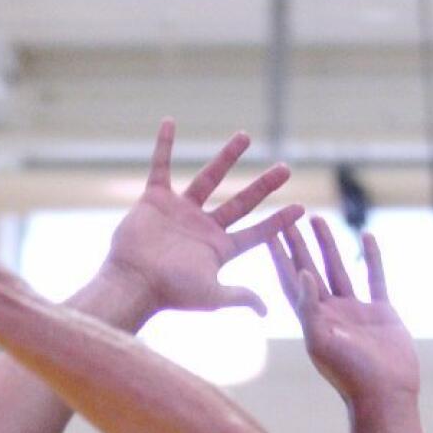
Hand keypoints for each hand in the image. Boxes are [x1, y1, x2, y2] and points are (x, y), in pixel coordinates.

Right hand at [103, 121, 301, 317]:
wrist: (133, 282)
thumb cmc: (170, 292)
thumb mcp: (211, 296)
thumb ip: (239, 296)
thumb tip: (268, 311)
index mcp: (219, 249)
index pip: (256, 232)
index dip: (278, 221)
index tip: (300, 208)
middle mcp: (203, 228)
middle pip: (241, 202)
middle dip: (263, 186)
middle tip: (285, 168)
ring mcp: (180, 211)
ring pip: (209, 178)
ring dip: (227, 157)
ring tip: (245, 136)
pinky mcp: (155, 200)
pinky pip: (161, 167)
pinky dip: (163, 146)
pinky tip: (170, 122)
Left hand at [271, 218, 418, 403]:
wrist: (385, 395)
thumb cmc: (350, 375)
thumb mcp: (322, 341)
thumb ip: (309, 307)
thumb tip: (301, 272)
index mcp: (310, 322)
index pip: (290, 283)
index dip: (279, 258)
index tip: (268, 232)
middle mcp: (329, 314)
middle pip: (310, 270)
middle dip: (298, 245)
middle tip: (288, 217)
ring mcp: (355, 312)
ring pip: (338, 269)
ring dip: (328, 245)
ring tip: (318, 220)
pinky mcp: (380, 312)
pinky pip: (374, 277)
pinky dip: (370, 257)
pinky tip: (366, 235)